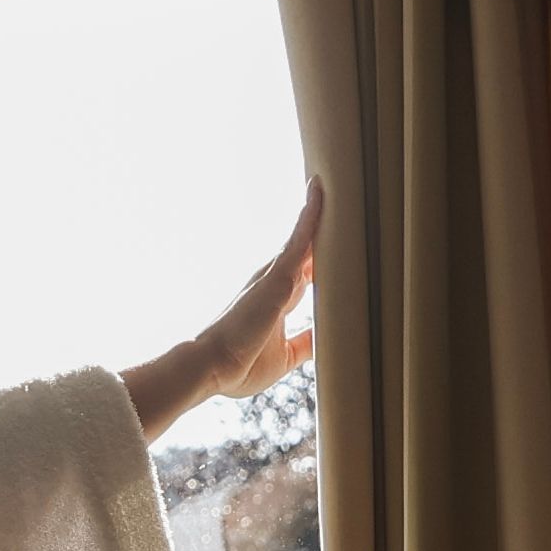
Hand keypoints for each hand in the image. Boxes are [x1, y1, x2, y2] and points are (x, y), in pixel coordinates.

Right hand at [125, 187, 320, 432]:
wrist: (210, 367)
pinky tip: (320, 193)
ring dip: (317, 210)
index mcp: (278, 300)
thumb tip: (325, 338)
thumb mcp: (285, 358)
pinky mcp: (277, 276)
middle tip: (340, 199)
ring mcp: (274, 275)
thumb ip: (304, 343)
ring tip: (331, 183)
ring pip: (303, 236)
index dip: (319, 255)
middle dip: (320, 225)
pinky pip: (299, 239)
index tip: (335, 240)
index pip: (305, 270)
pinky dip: (310, 216)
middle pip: (304, 246)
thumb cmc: (239, 365)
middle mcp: (274, 281)